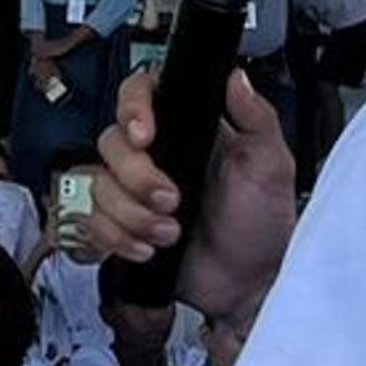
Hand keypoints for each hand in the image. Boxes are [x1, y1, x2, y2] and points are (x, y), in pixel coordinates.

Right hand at [82, 65, 296, 323]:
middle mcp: (156, 156)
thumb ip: (257, 118)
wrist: (247, 286)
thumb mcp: (271, 166)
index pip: (142, 94)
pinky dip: (118, 238)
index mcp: (188, 130)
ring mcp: (134, 193)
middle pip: (111, 142)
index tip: (145, 135)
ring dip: (132, 214)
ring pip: (99, 185)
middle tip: (172, 200)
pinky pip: (94, 223)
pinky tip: (148, 249)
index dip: (133, 108)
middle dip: (137, 177)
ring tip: (169, 233)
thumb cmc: (262, 225)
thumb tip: (237, 79)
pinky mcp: (122, 226)